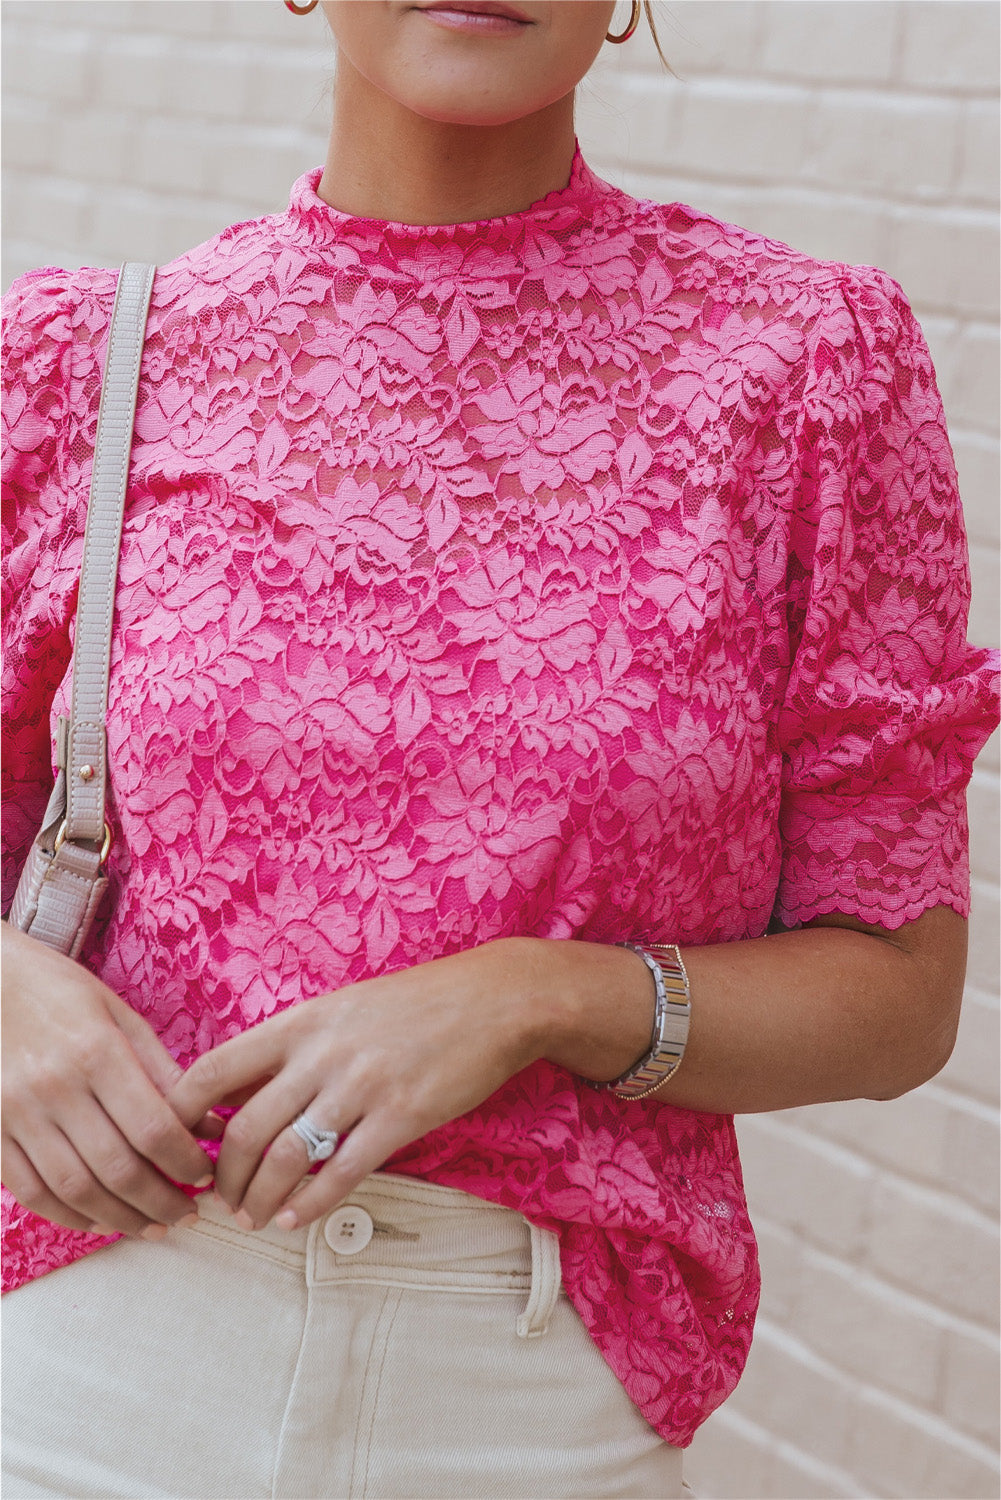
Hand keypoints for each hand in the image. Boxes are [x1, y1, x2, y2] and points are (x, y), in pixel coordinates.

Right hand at [1, 924, 215, 1237]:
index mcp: (96, 1051)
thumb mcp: (117, 1013)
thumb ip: (161, 1070)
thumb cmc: (56, 990)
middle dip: (161, 1201)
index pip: (152, 1127)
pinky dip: (69, 1215)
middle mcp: (55, 1087)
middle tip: (188, 1215)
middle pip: (117, 1167)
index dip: (185, 1162)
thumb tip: (208, 1123)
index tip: (206, 1177)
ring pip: (75, 1190)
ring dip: (120, 1218)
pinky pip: (31, 1191)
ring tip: (152, 1226)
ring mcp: (15, 1114)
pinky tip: (99, 1219)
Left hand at [166, 939, 549, 1230]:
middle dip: (223, 1176)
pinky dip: (309, 1204)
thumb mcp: (340, 1009)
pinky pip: (342, 1173)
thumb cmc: (414, 1005)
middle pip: (244, 1129)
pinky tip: (294, 1218)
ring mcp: (361, 1086)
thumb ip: (290, 1047)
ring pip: (286, 1157)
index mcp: (299, 1022)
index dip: (182, 1116)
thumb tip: (234, 1092)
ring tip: (252, 1217)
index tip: (181, 1145)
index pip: (213, 1070)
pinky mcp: (401, 1116)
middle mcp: (322, 1054)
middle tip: (220, 1199)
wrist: (493, 1001)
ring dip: (259, 1198)